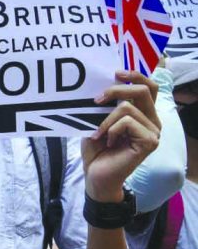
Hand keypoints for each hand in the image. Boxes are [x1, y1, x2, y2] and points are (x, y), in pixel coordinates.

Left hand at [83, 71, 160, 202]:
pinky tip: (107, 142)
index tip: (115, 73)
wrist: (95, 175)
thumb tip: (104, 83)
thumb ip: (106, 104)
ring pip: (127, 107)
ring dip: (105, 119)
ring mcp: (153, 131)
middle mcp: (152, 120)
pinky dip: (110, 129)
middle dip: (116, 90)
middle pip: (143, 90)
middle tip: (96, 100)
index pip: (149, 87)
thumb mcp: (97, 120)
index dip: (136, 75)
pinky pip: (127, 122)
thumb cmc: (96, 149)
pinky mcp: (150, 142)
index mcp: (143, 113)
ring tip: (98, 134)